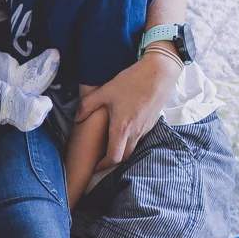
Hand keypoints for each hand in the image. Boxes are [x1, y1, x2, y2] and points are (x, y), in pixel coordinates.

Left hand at [75, 49, 181, 170]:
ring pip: (133, 149)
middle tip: (100, 160)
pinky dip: (130, 142)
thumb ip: (87, 105)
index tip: (95, 166)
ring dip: (121, 152)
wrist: (160, 71)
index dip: (102, 166)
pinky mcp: (152, 122)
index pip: (113, 158)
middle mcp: (136, 132)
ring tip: (110, 148)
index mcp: (122, 128)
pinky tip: (123, 134)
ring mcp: (146, 128)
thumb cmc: (132, 80)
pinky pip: (140, 139)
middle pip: (123, 157)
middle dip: (111, 162)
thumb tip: (77, 119)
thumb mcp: (105, 91)